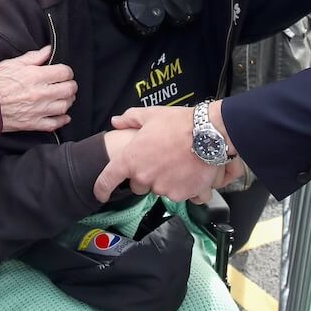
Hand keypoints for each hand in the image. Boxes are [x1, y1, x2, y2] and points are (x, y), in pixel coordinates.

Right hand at [0, 46, 75, 132]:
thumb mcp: (12, 64)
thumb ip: (33, 57)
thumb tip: (48, 50)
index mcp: (36, 76)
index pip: (64, 72)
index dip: (67, 71)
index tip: (64, 72)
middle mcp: (40, 93)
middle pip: (68, 89)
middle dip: (71, 86)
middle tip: (67, 84)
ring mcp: (38, 110)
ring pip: (64, 106)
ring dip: (68, 101)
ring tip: (65, 98)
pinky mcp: (32, 123)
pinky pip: (54, 124)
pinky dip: (62, 120)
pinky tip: (63, 116)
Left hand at [94, 106, 219, 201]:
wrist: (209, 134)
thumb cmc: (178, 123)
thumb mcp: (151, 115)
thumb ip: (130, 119)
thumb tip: (116, 121)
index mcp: (131, 159)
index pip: (108, 180)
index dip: (102, 188)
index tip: (100, 193)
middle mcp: (145, 178)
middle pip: (139, 185)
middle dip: (146, 176)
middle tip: (160, 160)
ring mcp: (164, 188)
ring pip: (160, 189)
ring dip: (167, 180)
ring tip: (179, 162)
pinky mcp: (182, 195)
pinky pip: (180, 194)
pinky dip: (185, 186)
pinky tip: (192, 171)